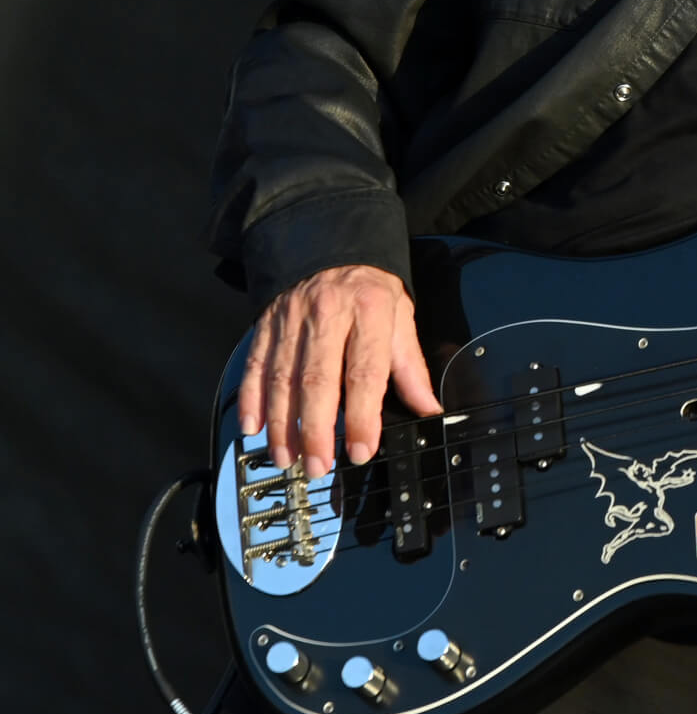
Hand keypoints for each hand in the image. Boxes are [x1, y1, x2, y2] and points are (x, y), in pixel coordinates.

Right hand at [237, 263, 443, 478]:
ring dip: (281, 424)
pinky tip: (253, 427)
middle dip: (315, 430)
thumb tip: (429, 409)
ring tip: (286, 457)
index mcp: (370, 310)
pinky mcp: (266, 324)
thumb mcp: (399, 318)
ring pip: (281, 378)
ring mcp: (291, 318)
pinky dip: (250, 399)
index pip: (365, 371)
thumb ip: (410, 368)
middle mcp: (327, 313)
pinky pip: (254, 365)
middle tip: (318, 466)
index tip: (361, 449)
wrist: (331, 247)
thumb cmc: (370, 291)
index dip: (361, 415)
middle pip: (317, 380)